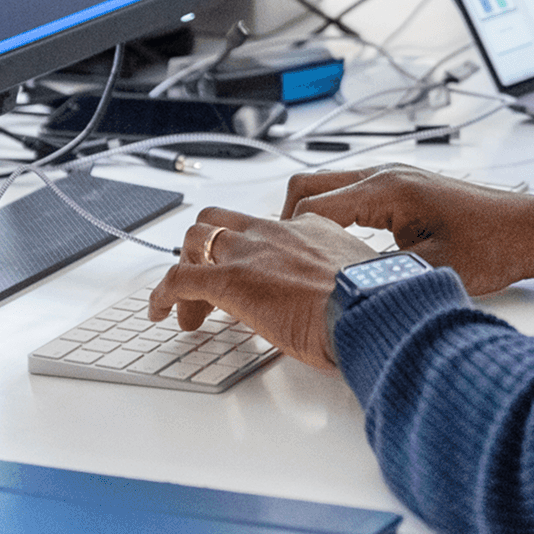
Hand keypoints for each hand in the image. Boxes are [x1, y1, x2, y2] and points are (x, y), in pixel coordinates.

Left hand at [148, 208, 374, 369]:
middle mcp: (274, 232)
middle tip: (208, 287)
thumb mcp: (359, 281)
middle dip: (206, 249)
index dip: (250, 252)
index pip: (264, 228)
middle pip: (220, 221)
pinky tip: (160, 312)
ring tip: (187, 308)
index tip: (252, 277)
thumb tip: (342, 305)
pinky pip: (179, 279)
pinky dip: (162, 294)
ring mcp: (249, 253)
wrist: (368, 307)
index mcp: (309, 228)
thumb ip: (342, 282)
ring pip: (194, 240)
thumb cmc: (373, 303)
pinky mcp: (229, 280)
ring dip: (185, 269)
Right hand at [281, 166, 533, 294]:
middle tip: (275, 261)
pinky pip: (349, 196)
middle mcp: (384, 175)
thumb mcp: (431, 271)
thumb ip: (382, 278)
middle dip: (284, 222)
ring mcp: (392, 179)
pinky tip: (334, 253)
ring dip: (307, 219)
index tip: (272, 267)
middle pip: (308, 186)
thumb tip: (343, 300)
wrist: (530, 229)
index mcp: (388, 189)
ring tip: (298, 260)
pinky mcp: (400, 190)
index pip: (312, 206)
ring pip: (327, 189)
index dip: (286, 238)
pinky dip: (331, 219)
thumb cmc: (493, 244)